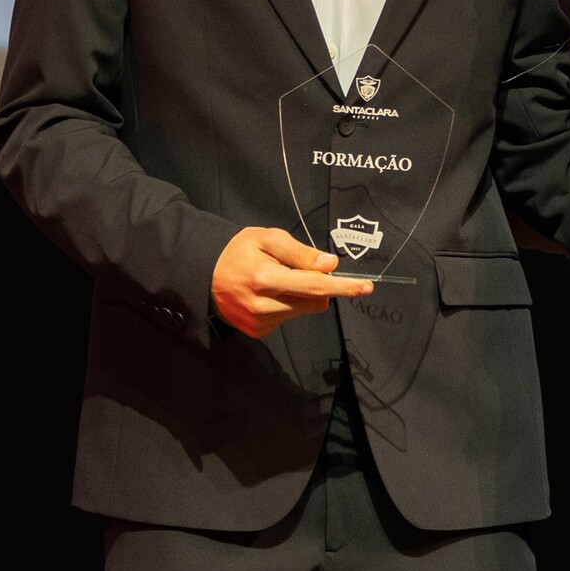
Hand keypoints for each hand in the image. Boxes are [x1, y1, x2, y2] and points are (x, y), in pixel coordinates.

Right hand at [211, 227, 372, 337]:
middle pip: (314, 302)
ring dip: (300, 297)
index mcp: (265, 278)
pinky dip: (286, 306)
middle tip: (307, 271)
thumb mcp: (267, 239)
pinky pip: (288, 319)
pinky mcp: (257, 331)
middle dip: (320, 287)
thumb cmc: (238, 251)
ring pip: (302, 311)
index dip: (343, 287)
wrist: (204, 274)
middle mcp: (262, 305)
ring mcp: (259, 322)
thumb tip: (330, 265)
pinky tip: (269, 295)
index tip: (366, 287)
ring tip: (277, 281)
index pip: (314, 286)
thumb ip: (299, 252)